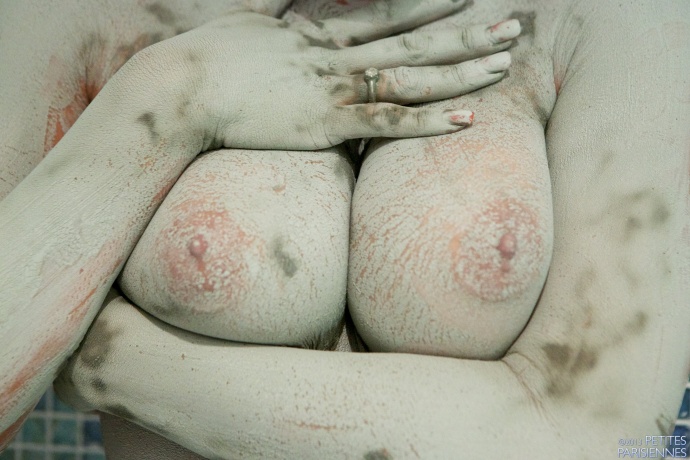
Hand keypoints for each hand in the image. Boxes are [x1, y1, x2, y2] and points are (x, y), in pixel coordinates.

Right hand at [141, 3, 519, 150]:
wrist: (179, 89)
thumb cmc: (207, 60)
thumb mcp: (249, 22)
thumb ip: (280, 9)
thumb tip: (290, 2)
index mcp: (320, 36)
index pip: (389, 16)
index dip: (431, 8)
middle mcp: (337, 58)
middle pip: (415, 43)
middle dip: (467, 35)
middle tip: (512, 25)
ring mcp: (335, 90)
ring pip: (412, 78)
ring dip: (460, 72)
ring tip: (503, 63)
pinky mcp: (326, 125)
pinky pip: (387, 123)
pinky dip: (428, 122)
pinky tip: (466, 121)